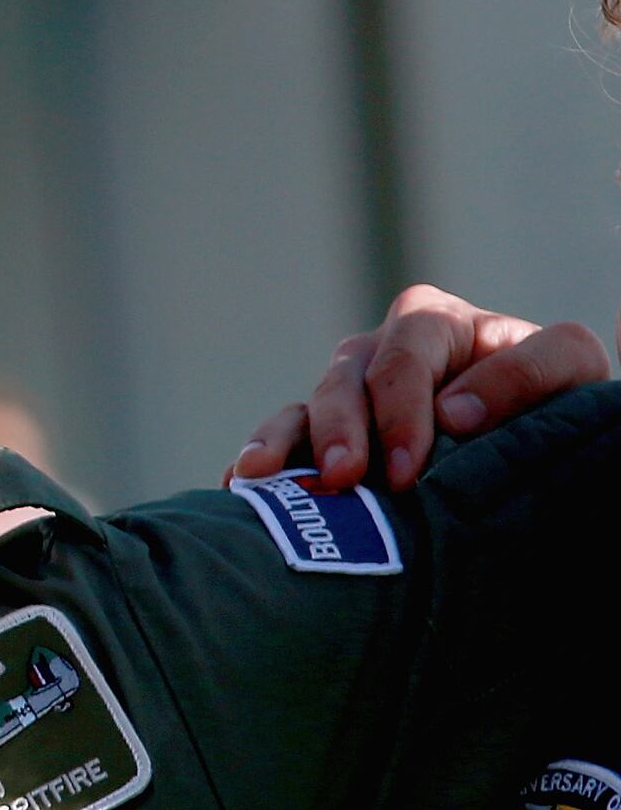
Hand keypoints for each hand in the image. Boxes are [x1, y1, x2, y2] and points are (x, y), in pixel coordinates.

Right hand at [229, 285, 610, 491]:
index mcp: (433, 324)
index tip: (403, 471)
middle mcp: (378, 352)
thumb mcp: (569, 369)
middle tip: (342, 478)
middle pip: (343, 381)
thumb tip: (453, 415)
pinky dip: (260, 460)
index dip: (398, 414)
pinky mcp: (324, 435)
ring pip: (302, 409)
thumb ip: (528, 373)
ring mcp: (345, 394)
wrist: (532, 440)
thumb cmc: (555, 399)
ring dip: (282, 443)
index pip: (402, 360)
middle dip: (338, 430)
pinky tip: (240, 486)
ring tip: (262, 478)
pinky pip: (281, 440)